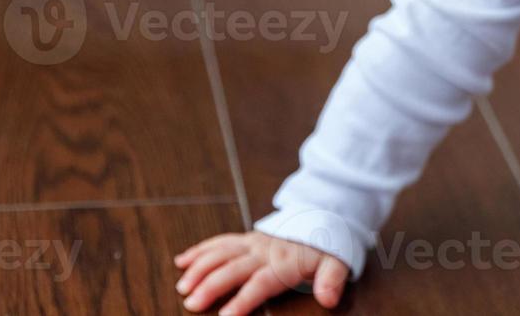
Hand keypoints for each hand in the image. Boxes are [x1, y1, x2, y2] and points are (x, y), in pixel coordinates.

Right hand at [173, 230, 349, 313]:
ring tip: (182, 286)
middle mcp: (263, 251)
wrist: (324, 216)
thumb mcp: (338, 262)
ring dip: (199, 268)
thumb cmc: (327, 247)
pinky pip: (220, 241)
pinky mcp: (246, 238)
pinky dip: (200, 250)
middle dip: (211, 285)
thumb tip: (329, 299)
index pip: (260, 283)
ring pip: (221, 253)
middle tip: (191, 303)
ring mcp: (252, 243)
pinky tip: (181, 261)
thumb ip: (332, 280)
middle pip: (233, 269)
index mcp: (283, 263)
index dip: (243, 300)